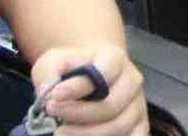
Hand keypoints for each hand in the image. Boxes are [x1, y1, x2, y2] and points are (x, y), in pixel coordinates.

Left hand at [30, 43, 145, 134]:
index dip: (78, 87)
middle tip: (52, 114)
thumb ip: (49, 72)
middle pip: (110, 106)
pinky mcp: (139, 126)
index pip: (103, 74)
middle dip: (78, 114)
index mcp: (115, 59)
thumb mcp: (55, 61)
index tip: (54, 96)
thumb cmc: (73, 70)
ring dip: (86, 134)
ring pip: (118, 128)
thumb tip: (48, 92)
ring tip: (60, 132)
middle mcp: (132, 81)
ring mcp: (138, 106)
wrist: (90, 79)